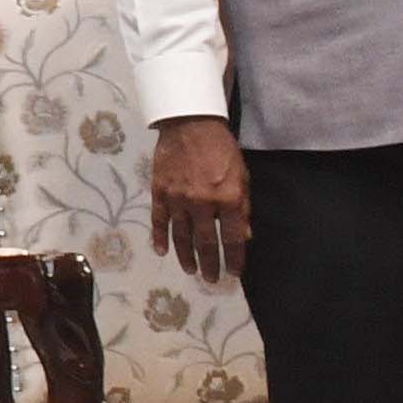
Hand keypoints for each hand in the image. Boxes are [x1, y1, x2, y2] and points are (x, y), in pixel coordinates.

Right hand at [147, 117, 250, 286]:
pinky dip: (159, 237)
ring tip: (190, 270)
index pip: (232, 238)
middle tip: (211, 279)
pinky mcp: (160, 192)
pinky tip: (162, 251)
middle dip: (210, 263)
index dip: (234, 258)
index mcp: (227, 199)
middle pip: (205, 242)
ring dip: (186, 255)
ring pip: (181, 235)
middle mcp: (202, 203)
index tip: (234, 273)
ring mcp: (177, 199)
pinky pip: (159, 220)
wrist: (190, 124)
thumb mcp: (242, 176)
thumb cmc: (222, 149)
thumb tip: (244, 235)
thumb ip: (242, 207)